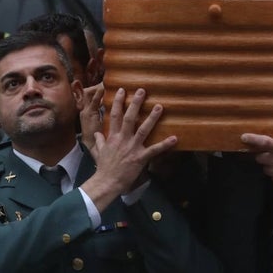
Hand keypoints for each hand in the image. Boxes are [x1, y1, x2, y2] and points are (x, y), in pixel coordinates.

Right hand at [81, 88, 176, 210]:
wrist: (107, 182)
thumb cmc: (104, 167)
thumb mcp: (99, 152)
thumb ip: (99, 141)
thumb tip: (97, 133)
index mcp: (113, 137)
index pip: (115, 115)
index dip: (118, 102)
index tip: (122, 90)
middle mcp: (123, 139)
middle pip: (130, 118)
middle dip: (136, 103)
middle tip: (142, 91)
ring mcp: (133, 148)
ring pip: (143, 130)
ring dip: (152, 118)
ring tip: (159, 107)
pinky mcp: (140, 157)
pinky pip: (154, 150)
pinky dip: (165, 144)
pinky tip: (174, 138)